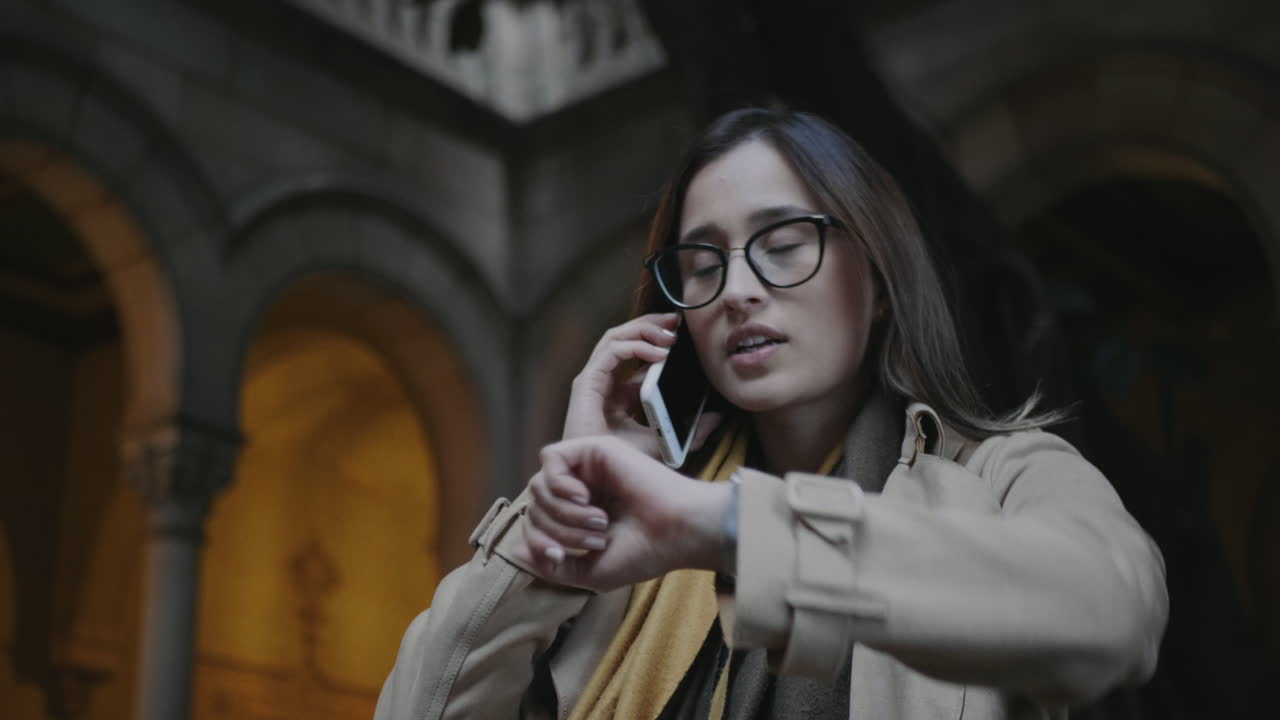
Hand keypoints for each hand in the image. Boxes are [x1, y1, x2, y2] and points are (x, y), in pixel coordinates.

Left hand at [513, 436, 730, 591]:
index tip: (562, 557)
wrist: (677, 533)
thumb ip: (550, 564)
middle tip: (594, 538)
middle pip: (533, 504)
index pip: (534, 522)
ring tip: (598, 521)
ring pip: (539, 484)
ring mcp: (586, 468)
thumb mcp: (588, 571)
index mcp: (578, 515)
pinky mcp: (594, 448)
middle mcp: (580, 489)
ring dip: (562, 512)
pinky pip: (551, 459)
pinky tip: (583, 497)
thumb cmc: (642, 553)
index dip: (539, 542)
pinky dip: (558, 483)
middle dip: (555, 530)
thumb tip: (515, 550)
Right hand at [562, 314, 720, 457]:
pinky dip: (635, 346)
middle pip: (624, 339)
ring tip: (670, 335)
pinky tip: (659, 353)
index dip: (657, 340)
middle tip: (677, 322)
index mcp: (617, 393)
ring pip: (615, 338)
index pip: (635, 355)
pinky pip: (611, 352)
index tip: (682, 336)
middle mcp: (603, 383)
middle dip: (650, 326)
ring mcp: (593, 382)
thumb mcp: (664, 443)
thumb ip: (690, 432)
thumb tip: (717, 417)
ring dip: (643, 330)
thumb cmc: (622, 466)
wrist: (597, 483)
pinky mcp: (586, 384)